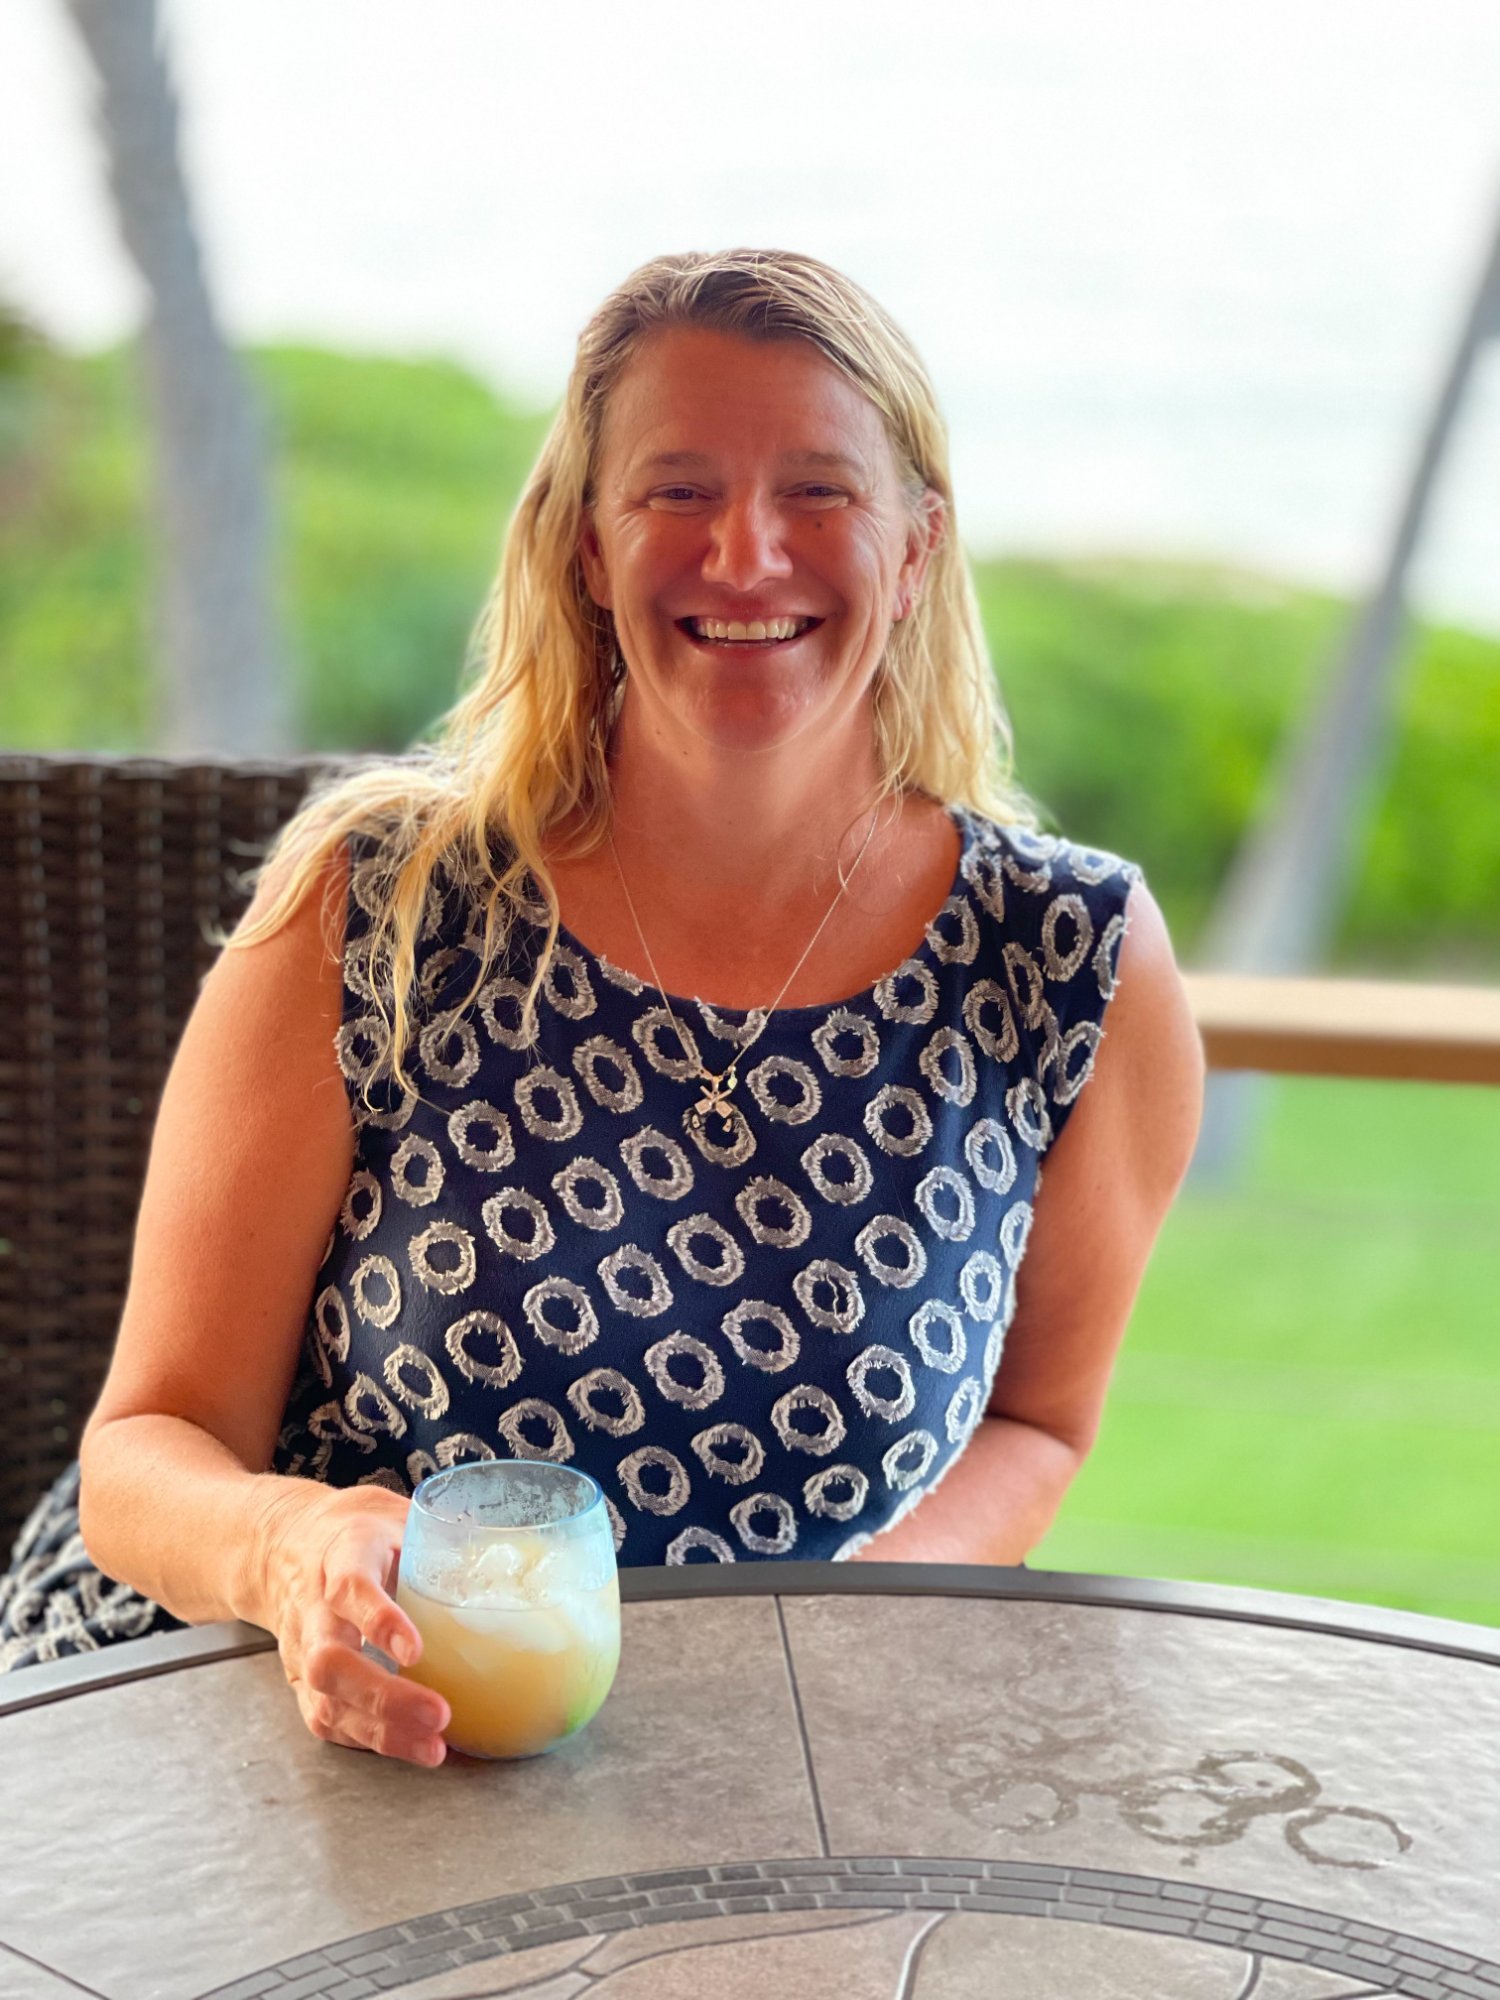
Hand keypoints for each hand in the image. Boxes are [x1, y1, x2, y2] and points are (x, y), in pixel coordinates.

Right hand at [255, 1481, 450, 1766]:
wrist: (282, 1544)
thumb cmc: (354, 1532)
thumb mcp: (393, 1515)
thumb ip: (441, 1535)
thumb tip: (508, 1555)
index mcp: (340, 1554)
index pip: (350, 1588)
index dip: (380, 1620)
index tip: (416, 1649)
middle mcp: (313, 1608)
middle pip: (329, 1660)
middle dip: (382, 1695)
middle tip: (438, 1713)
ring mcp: (301, 1649)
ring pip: (325, 1699)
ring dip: (380, 1730)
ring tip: (433, 1747)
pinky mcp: (301, 1682)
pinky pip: (326, 1719)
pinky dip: (367, 1740)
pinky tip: (409, 1747)